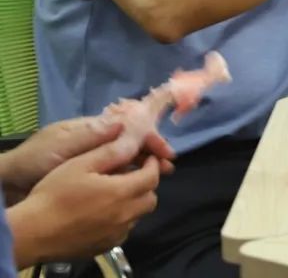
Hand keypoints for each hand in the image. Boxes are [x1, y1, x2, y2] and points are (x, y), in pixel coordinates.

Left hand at [1, 116, 174, 204]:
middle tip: (168, 166)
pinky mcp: (88, 174)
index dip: (149, 137)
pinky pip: (116, 171)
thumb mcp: (63, 145)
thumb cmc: (35, 160)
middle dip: (152, 150)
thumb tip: (125, 120)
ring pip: (126, 156)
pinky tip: (136, 185)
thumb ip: (93, 134)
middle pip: (132, 140)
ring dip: (145, 163)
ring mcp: (92, 157)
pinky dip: (130, 175)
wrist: (10, 182)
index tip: (165, 152)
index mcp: (91, 128)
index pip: (129, 127)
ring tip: (159, 177)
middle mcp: (96, 140)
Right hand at [8, 139, 161, 266]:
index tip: (146, 158)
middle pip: (150, 199)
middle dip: (146, 185)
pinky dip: (121, 220)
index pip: (152, 177)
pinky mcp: (105, 247)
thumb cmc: (55, 194)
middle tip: (130, 175)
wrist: (32, 232)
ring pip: (138, 216)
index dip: (152, 165)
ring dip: (134, 203)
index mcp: (122, 192)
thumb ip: (110, 153)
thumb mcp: (80, 164)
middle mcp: (125, 216)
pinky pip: (123, 231)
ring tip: (115, 193)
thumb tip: (133, 142)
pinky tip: (103, 213)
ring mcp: (116, 234)